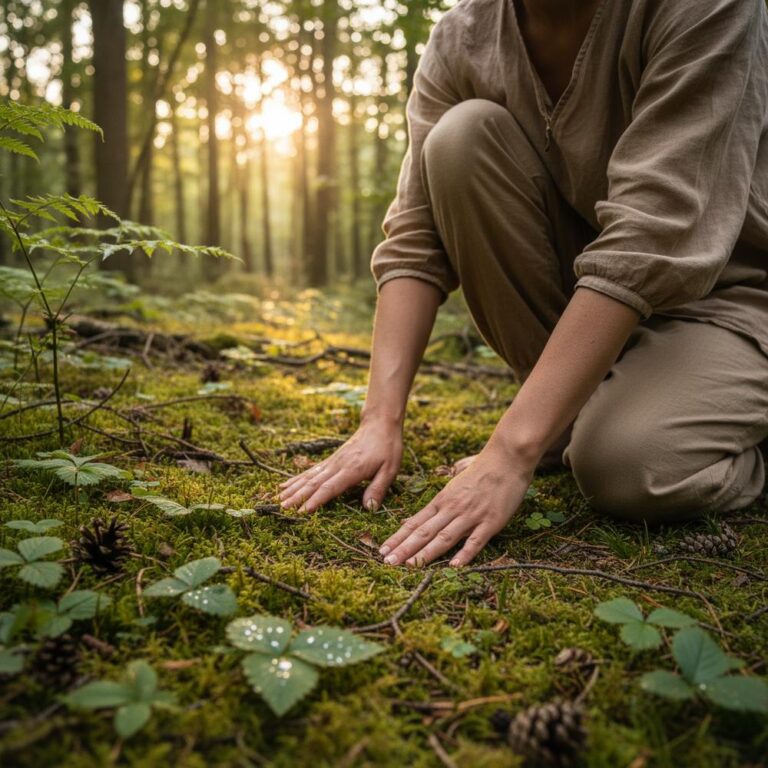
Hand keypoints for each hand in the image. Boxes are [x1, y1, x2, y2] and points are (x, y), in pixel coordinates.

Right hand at [278, 417, 402, 512]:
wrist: (379, 424)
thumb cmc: (387, 448)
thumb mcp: (390, 469)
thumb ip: (378, 488)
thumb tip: (369, 508)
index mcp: (353, 469)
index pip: (331, 487)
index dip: (316, 500)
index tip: (302, 511)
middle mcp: (338, 465)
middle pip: (314, 482)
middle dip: (298, 496)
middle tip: (283, 508)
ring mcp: (332, 461)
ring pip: (309, 476)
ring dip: (293, 488)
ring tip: (279, 499)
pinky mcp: (331, 460)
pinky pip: (311, 471)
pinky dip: (297, 478)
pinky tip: (285, 485)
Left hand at [378, 446, 534, 567]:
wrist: (506, 458)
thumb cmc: (480, 472)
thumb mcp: (452, 487)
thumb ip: (435, 505)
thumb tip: (411, 520)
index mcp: (442, 500)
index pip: (415, 523)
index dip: (398, 537)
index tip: (382, 550)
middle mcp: (452, 509)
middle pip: (424, 532)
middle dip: (405, 548)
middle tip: (387, 562)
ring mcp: (471, 516)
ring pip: (444, 538)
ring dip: (426, 553)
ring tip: (410, 566)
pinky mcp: (491, 522)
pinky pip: (476, 541)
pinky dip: (464, 554)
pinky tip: (454, 567)